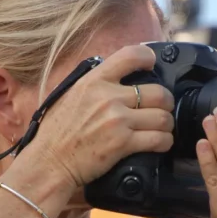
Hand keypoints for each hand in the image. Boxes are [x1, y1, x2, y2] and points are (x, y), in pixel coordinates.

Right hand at [30, 45, 174, 188]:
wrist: (49, 162)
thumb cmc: (56, 133)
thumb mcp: (70, 95)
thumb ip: (94, 84)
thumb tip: (115, 78)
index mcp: (94, 81)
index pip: (131, 55)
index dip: (148, 58)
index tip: (151, 64)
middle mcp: (108, 97)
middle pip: (158, 91)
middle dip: (165, 101)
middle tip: (161, 108)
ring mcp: (117, 120)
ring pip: (162, 117)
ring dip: (166, 124)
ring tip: (161, 128)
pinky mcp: (123, 143)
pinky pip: (158, 139)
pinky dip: (164, 142)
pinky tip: (160, 143)